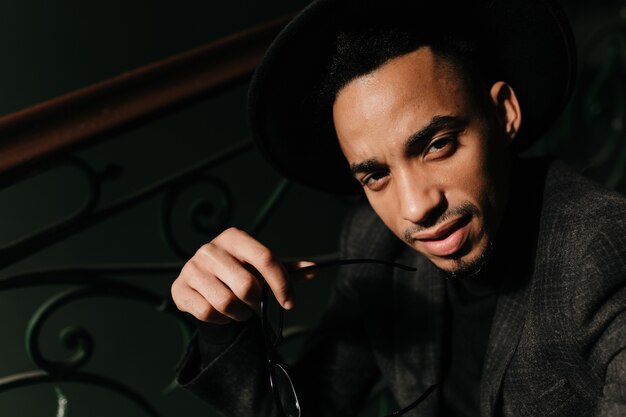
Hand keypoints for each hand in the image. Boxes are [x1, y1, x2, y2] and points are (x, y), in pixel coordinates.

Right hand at [171, 227, 314, 323]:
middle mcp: (210, 248)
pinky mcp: (179, 289)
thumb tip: (314, 269)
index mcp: (234, 237)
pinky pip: (208, 313)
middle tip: (254, 304)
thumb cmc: (238, 273)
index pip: (266, 258)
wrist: (201, 284)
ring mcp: (192, 268)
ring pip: (227, 303)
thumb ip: (285, 269)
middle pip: (248, 285)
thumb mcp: (260, 268)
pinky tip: (221, 313)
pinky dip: (221, 320)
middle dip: (256, 302)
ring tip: (239, 309)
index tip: (290, 302)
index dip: (282, 284)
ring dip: (240, 313)